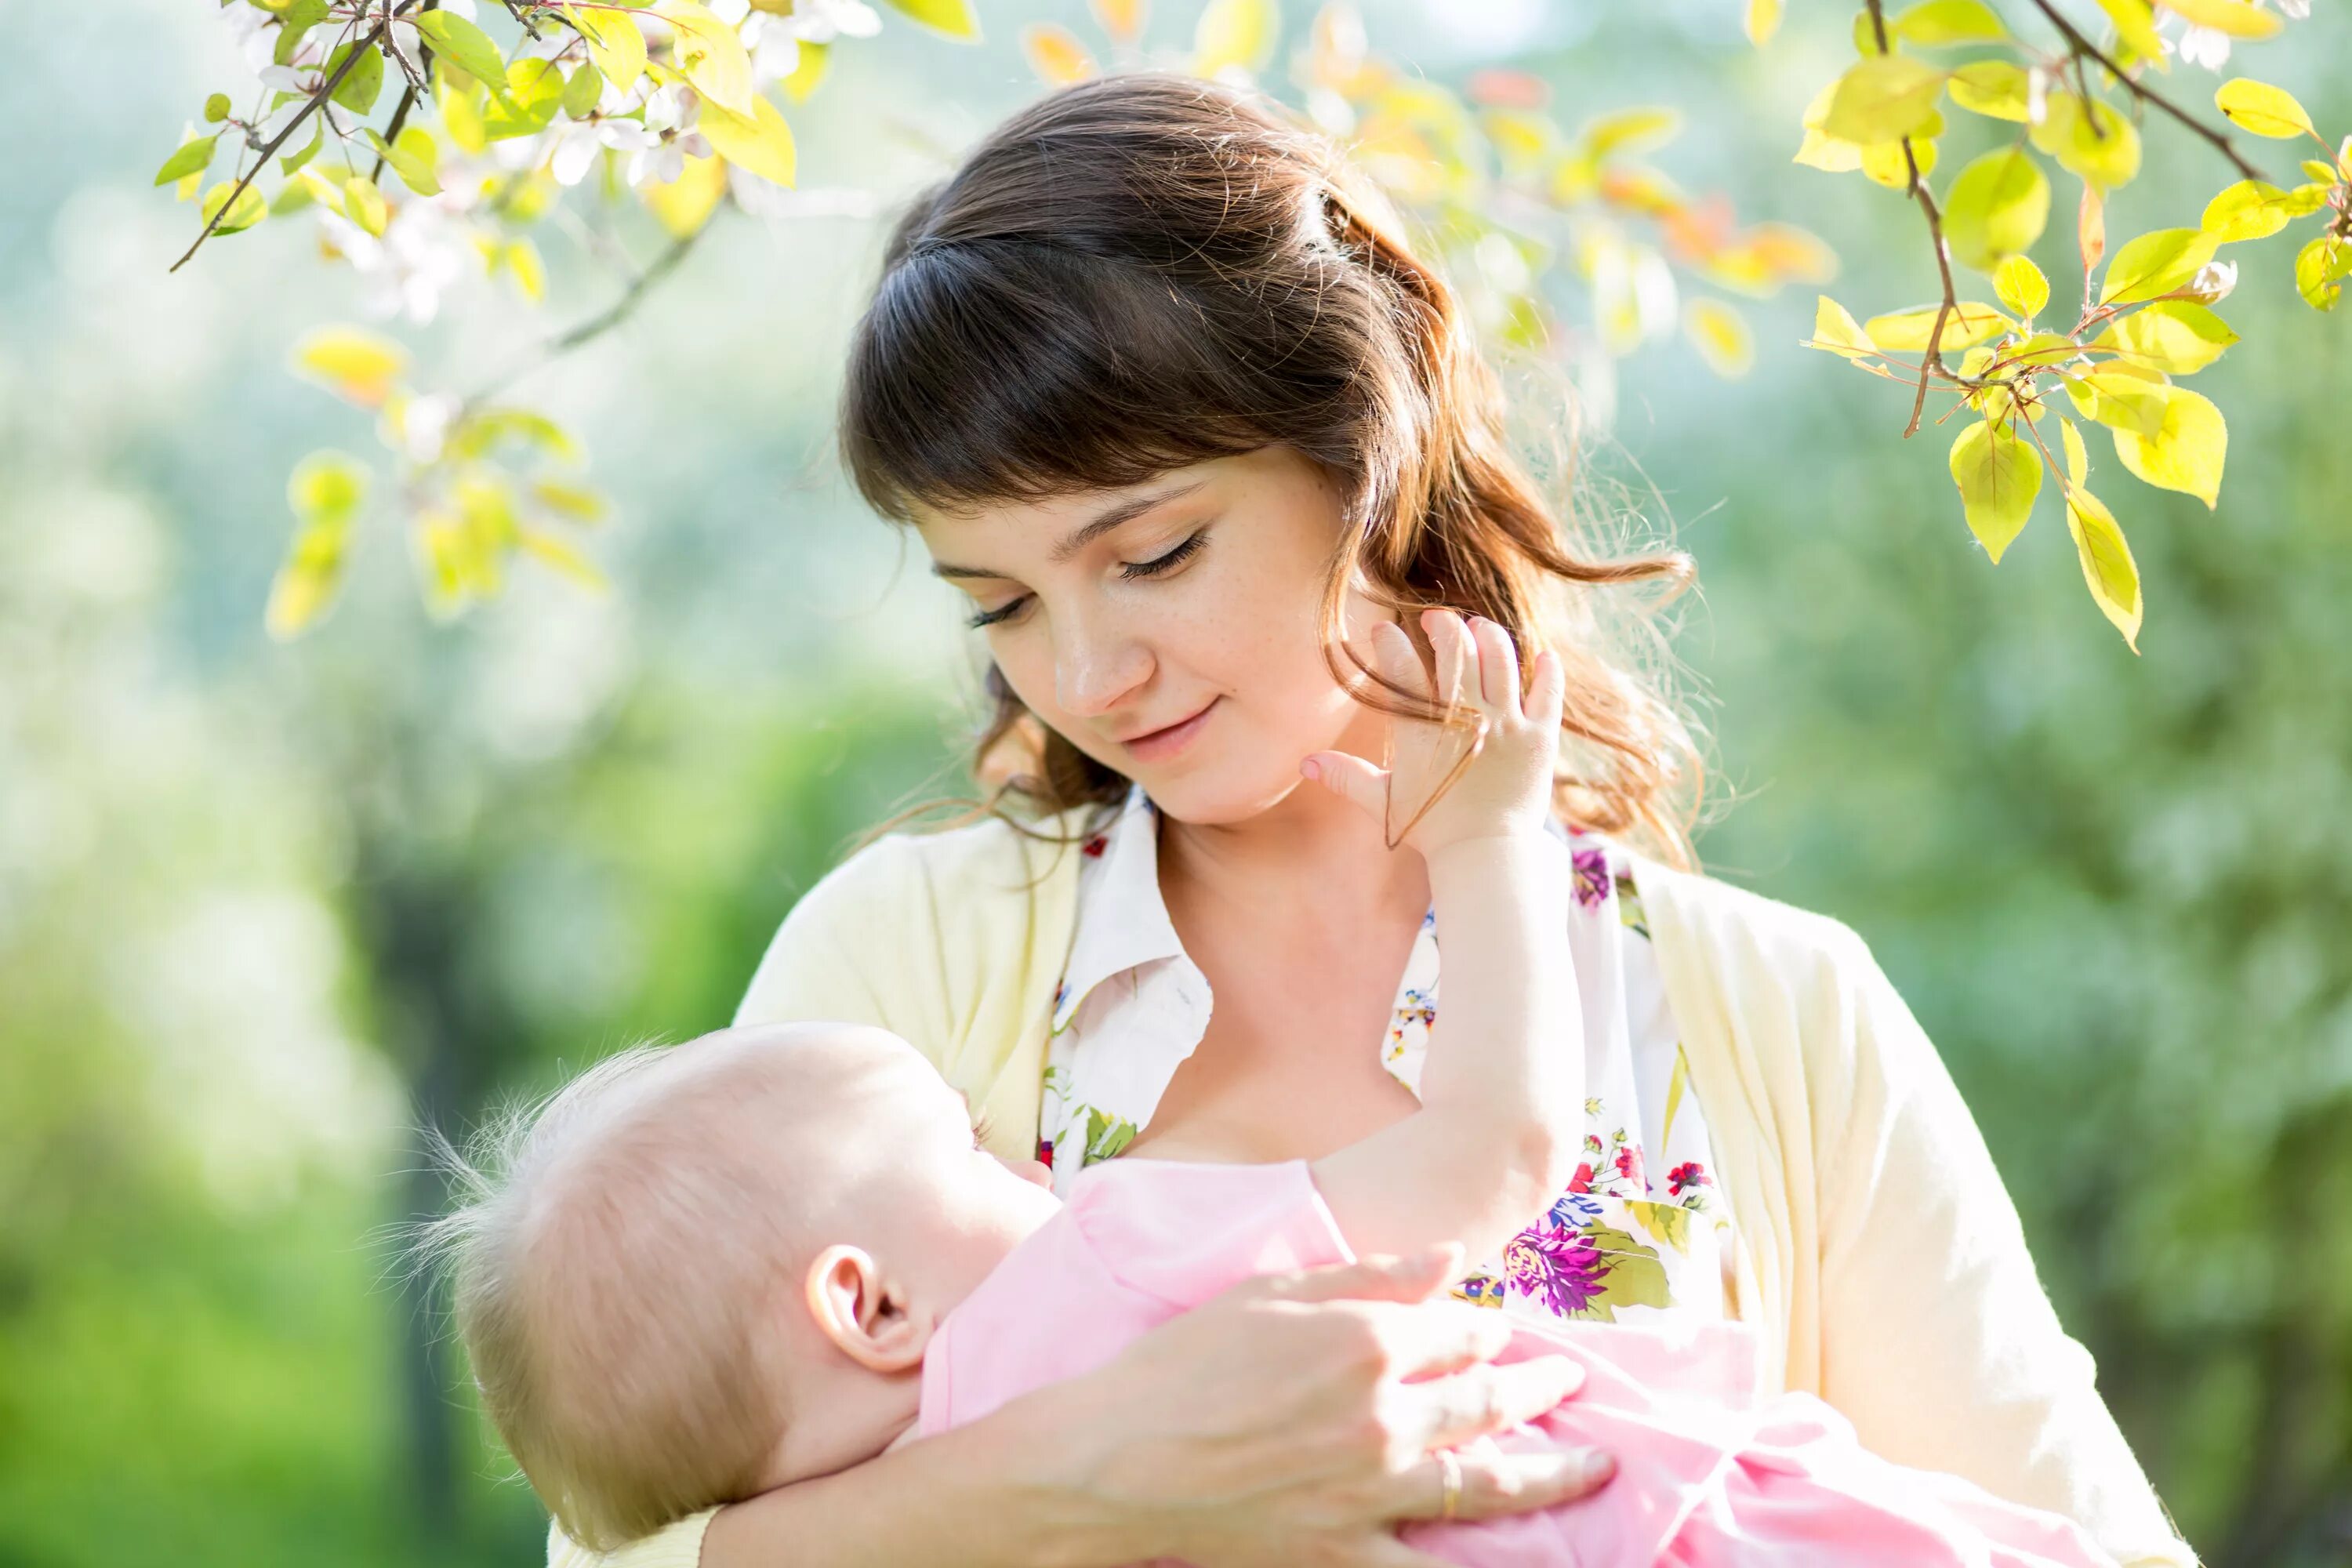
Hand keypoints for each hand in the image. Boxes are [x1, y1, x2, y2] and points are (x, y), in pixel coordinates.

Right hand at [1045, 1246, 1612, 1567]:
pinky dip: (1478, 1564)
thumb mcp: (1270, 1293)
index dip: (1485, 1328)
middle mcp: (1382, 1415)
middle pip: (1486, 1399)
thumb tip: (1447, 1260)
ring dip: (1549, 1471)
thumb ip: (1368, 1275)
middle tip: (1571, 1383)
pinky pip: (1429, 1566)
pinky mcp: (1343, 1551)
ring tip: (1592, 1465)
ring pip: (1486, 1482)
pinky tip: (1523, 1558)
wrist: (1114, 1461)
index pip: (1458, 1330)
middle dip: (1537, 1388)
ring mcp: (1369, 1491)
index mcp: (1364, 1341)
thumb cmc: (1180, 1365)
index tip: (1498, 1329)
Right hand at [1303, 609, 1566, 856]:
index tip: (1384, 630)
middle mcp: (1468, 717)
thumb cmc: (1431, 830)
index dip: (1390, 642)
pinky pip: (1547, 691)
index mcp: (1424, 730)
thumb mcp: (1382, 800)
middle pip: (1457, 649)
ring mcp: (1508, 723)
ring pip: (1502, 658)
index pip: (1403, 668)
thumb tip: (1306, 764)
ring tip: (1480, 629)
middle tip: (1435, 621)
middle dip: (1442, 626)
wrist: (1484, 855)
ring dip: (1489, 635)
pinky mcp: (1540, 737)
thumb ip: (1346, 775)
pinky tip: (1543, 656)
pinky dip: (1547, 670)